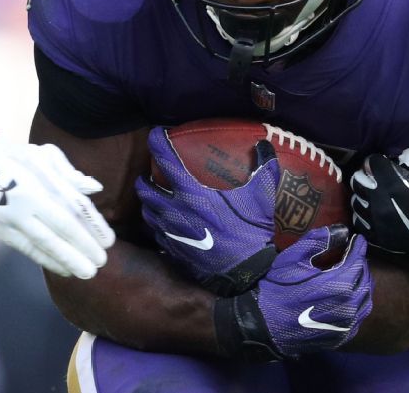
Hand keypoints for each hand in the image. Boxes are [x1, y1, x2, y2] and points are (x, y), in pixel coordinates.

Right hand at [0, 131, 114, 278]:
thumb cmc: (15, 156)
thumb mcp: (43, 154)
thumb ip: (69, 172)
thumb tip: (95, 188)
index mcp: (41, 178)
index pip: (73, 205)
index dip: (93, 225)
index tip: (109, 240)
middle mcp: (26, 198)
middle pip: (61, 227)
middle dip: (83, 247)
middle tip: (102, 262)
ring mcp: (11, 216)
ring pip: (44, 242)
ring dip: (67, 259)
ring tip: (86, 272)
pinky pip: (26, 248)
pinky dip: (46, 260)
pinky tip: (63, 269)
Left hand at [135, 127, 278, 294]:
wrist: (243, 275)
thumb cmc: (250, 233)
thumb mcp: (261, 196)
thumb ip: (264, 167)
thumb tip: (264, 144)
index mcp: (192, 193)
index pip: (165, 159)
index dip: (156, 142)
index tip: (155, 134)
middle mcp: (174, 210)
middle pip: (144, 188)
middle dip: (144, 178)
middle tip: (151, 173)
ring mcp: (170, 232)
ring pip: (146, 211)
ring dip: (147, 202)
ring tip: (154, 198)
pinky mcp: (171, 250)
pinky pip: (155, 233)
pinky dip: (156, 223)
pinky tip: (165, 223)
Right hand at [215, 225, 372, 359]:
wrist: (263, 325)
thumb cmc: (277, 289)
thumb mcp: (292, 259)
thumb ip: (319, 242)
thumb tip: (343, 229)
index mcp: (339, 285)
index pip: (358, 261)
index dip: (359, 247)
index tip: (358, 239)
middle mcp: (348, 307)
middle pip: (365, 279)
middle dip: (361, 264)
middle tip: (353, 255)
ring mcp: (346, 325)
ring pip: (365, 300)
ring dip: (362, 284)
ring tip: (352, 274)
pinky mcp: (341, 337)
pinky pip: (358, 318)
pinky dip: (358, 304)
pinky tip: (348, 298)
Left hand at [350, 148, 408, 262]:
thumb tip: (392, 157)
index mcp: (392, 182)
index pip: (370, 163)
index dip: (377, 161)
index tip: (384, 163)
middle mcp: (379, 202)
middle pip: (357, 181)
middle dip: (366, 176)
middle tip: (377, 177)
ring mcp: (377, 221)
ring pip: (356, 201)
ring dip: (363, 194)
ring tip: (376, 194)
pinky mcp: (379, 237)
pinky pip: (360, 222)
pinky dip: (364, 213)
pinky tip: (375, 210)